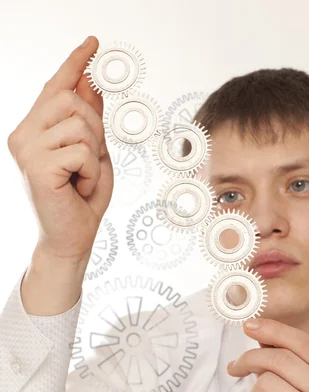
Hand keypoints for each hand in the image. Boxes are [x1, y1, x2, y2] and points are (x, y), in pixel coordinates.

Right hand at [7, 36, 113, 261]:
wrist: (71, 239)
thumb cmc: (80, 200)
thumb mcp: (92, 153)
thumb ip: (89, 121)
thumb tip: (90, 84)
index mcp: (35, 129)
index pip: (55, 87)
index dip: (74, 63)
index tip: (92, 45)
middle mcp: (23, 134)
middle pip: (71, 99)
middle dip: (94, 129)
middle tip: (89, 162)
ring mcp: (26, 149)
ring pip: (80, 123)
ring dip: (93, 155)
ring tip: (81, 178)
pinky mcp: (35, 166)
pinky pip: (82, 151)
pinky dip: (91, 171)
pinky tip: (78, 186)